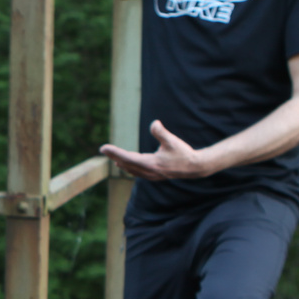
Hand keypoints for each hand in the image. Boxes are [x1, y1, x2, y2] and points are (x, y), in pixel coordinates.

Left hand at [101, 121, 217, 180]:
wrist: (195, 167)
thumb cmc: (183, 153)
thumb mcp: (172, 141)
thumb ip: (161, 132)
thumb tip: (154, 123)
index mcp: (151, 164)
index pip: (127, 158)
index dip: (114, 152)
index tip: (103, 148)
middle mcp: (149, 172)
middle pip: (127, 164)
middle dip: (115, 156)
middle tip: (104, 150)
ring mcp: (152, 175)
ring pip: (132, 170)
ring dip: (123, 163)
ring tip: (114, 158)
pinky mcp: (155, 176)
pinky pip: (138, 172)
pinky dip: (131, 168)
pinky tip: (128, 165)